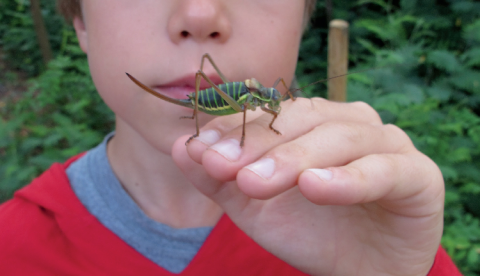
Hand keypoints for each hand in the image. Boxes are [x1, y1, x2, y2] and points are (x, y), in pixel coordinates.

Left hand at [172, 98, 443, 275]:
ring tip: (257, 183)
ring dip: (295, 159)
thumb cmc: (310, 231)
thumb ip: (220, 178)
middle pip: (302, 119)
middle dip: (259, 144)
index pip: (271, 114)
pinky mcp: (418, 175)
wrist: (361, 270)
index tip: (200, 151)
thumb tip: (182, 148)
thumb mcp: (255, 207)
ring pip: (339, 137)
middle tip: (223, 168)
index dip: (234, 129)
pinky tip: (316, 187)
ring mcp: (387, 144)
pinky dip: (348, 177)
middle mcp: (350, 123)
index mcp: (314, 123)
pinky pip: (383, 170)